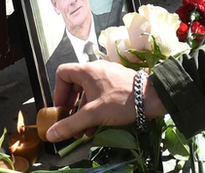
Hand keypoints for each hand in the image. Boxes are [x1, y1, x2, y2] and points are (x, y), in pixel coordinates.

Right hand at [46, 61, 164, 141]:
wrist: (153, 98)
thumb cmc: (122, 101)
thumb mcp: (93, 114)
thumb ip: (71, 124)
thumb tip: (51, 134)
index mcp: (87, 71)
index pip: (62, 74)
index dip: (58, 92)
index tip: (61, 109)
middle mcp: (96, 70)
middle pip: (74, 85)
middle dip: (71, 107)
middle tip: (70, 122)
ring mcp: (108, 76)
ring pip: (88, 93)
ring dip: (82, 112)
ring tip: (82, 131)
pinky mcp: (117, 84)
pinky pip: (99, 95)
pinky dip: (94, 109)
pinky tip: (95, 127)